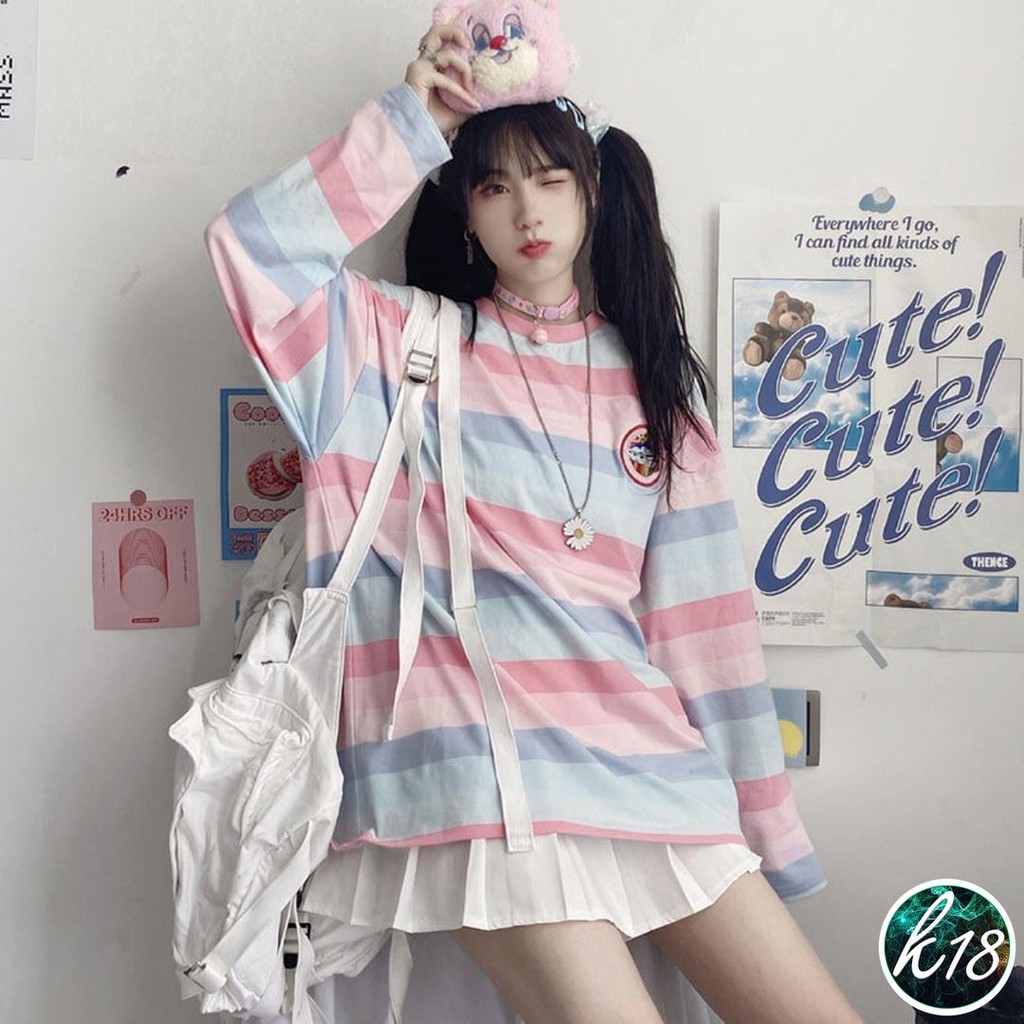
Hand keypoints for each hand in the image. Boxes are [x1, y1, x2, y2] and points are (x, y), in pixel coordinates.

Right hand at [405, 23, 479, 137]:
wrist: (418, 136)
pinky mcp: (420, 76)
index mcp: (430, 68)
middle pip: (437, 32)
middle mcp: (423, 63)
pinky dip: (461, 92)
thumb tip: (487, 97)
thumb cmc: (431, 123)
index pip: (443, 44)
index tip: (476, 59)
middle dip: (457, 33)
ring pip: (448, 54)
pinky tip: (471, 103)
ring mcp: (420, 67)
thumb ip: (469, 99)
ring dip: (465, 69)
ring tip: (471, 88)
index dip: (459, 43)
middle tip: (470, 47)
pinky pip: (447, 80)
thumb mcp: (458, 110)